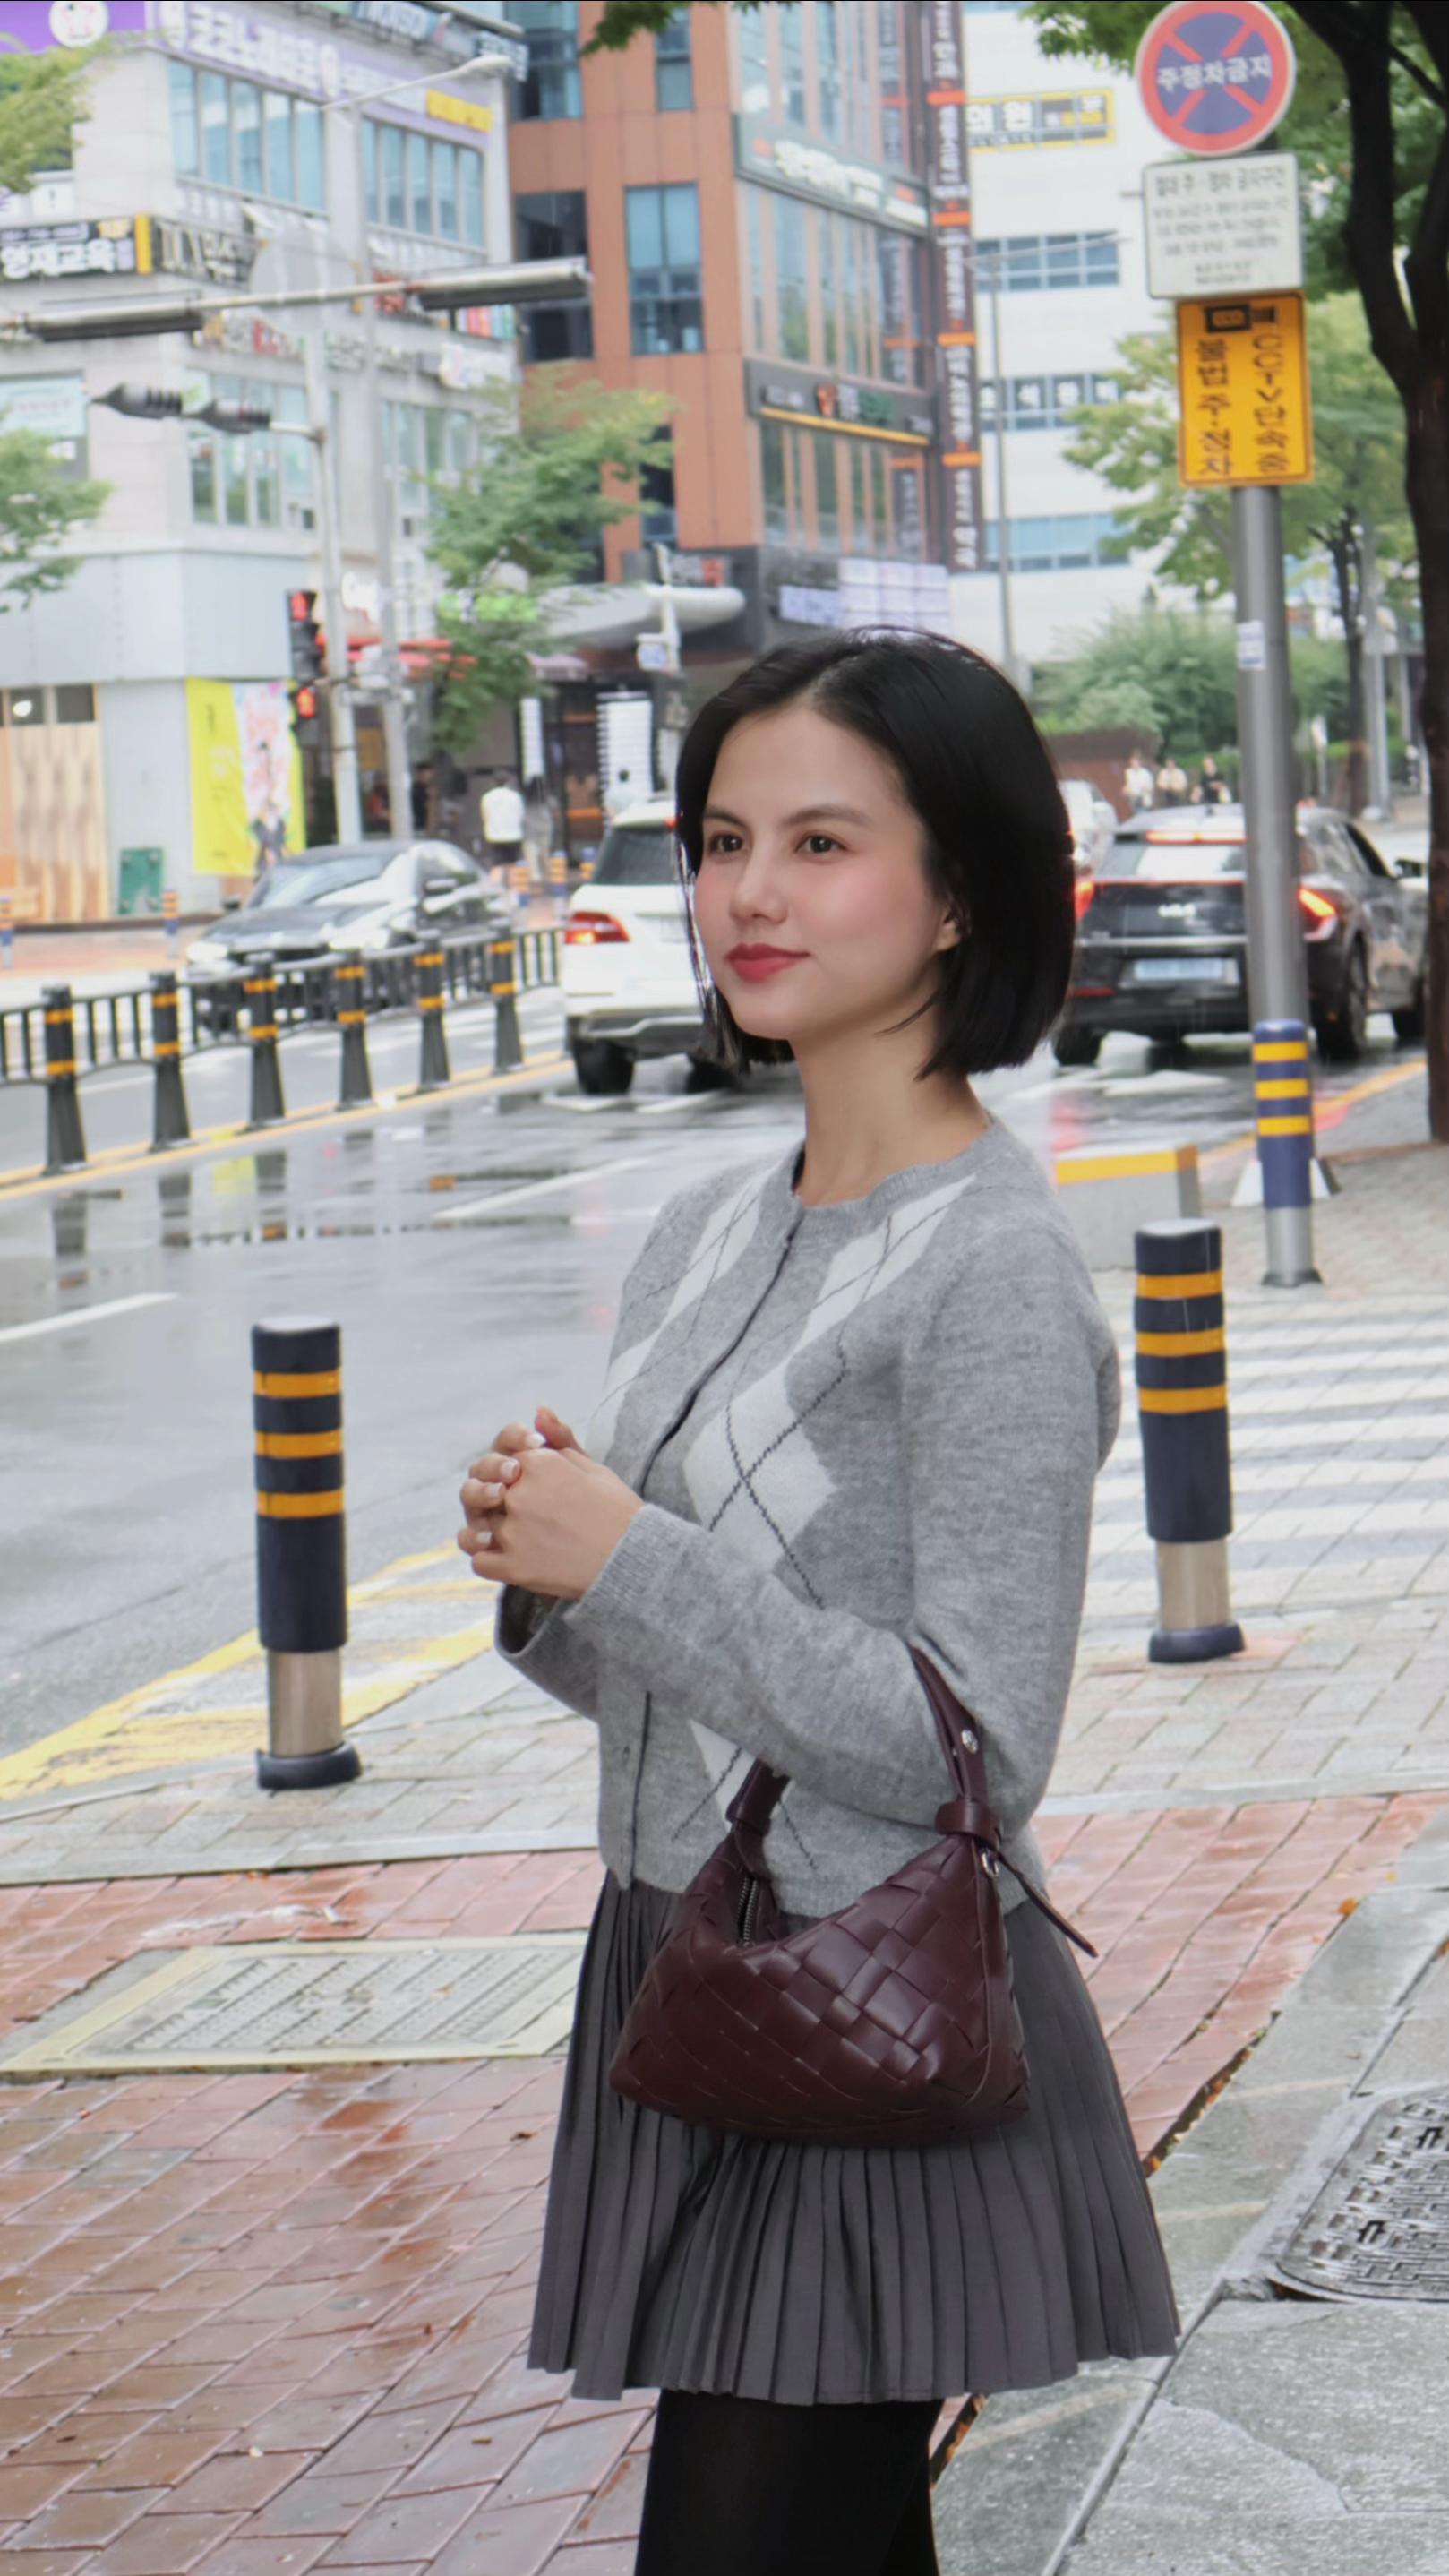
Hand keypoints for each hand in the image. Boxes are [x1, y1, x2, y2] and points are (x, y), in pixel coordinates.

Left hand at [456, 1405, 642, 1601]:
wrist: (632, 1558)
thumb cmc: (617, 1509)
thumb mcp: (592, 1466)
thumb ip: (559, 1438)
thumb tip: (538, 1411)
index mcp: (538, 1463)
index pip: (505, 1459)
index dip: (515, 1473)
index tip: (531, 1485)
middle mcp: (519, 1494)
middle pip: (487, 1490)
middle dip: (498, 1499)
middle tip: (523, 1513)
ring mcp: (513, 1533)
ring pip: (479, 1525)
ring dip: (489, 1529)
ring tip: (512, 1536)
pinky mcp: (513, 1567)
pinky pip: (479, 1560)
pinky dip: (487, 1558)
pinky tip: (505, 1556)